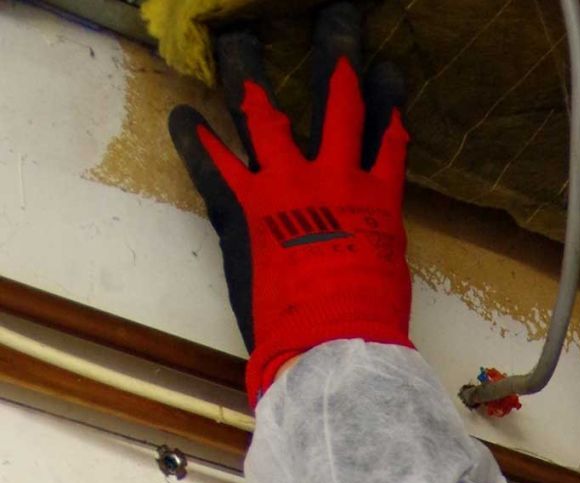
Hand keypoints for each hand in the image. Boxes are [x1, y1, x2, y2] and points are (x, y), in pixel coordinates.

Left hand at [169, 3, 411, 405]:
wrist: (333, 342)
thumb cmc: (368, 318)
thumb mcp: (388, 270)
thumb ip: (375, 236)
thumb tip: (368, 234)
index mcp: (377, 198)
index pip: (387, 132)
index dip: (387, 96)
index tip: (388, 67)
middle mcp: (333, 177)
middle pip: (337, 98)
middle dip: (337, 49)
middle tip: (334, 14)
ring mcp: (285, 187)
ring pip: (264, 111)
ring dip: (248, 70)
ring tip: (237, 38)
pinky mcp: (243, 209)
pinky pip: (213, 163)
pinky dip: (195, 138)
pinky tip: (182, 113)